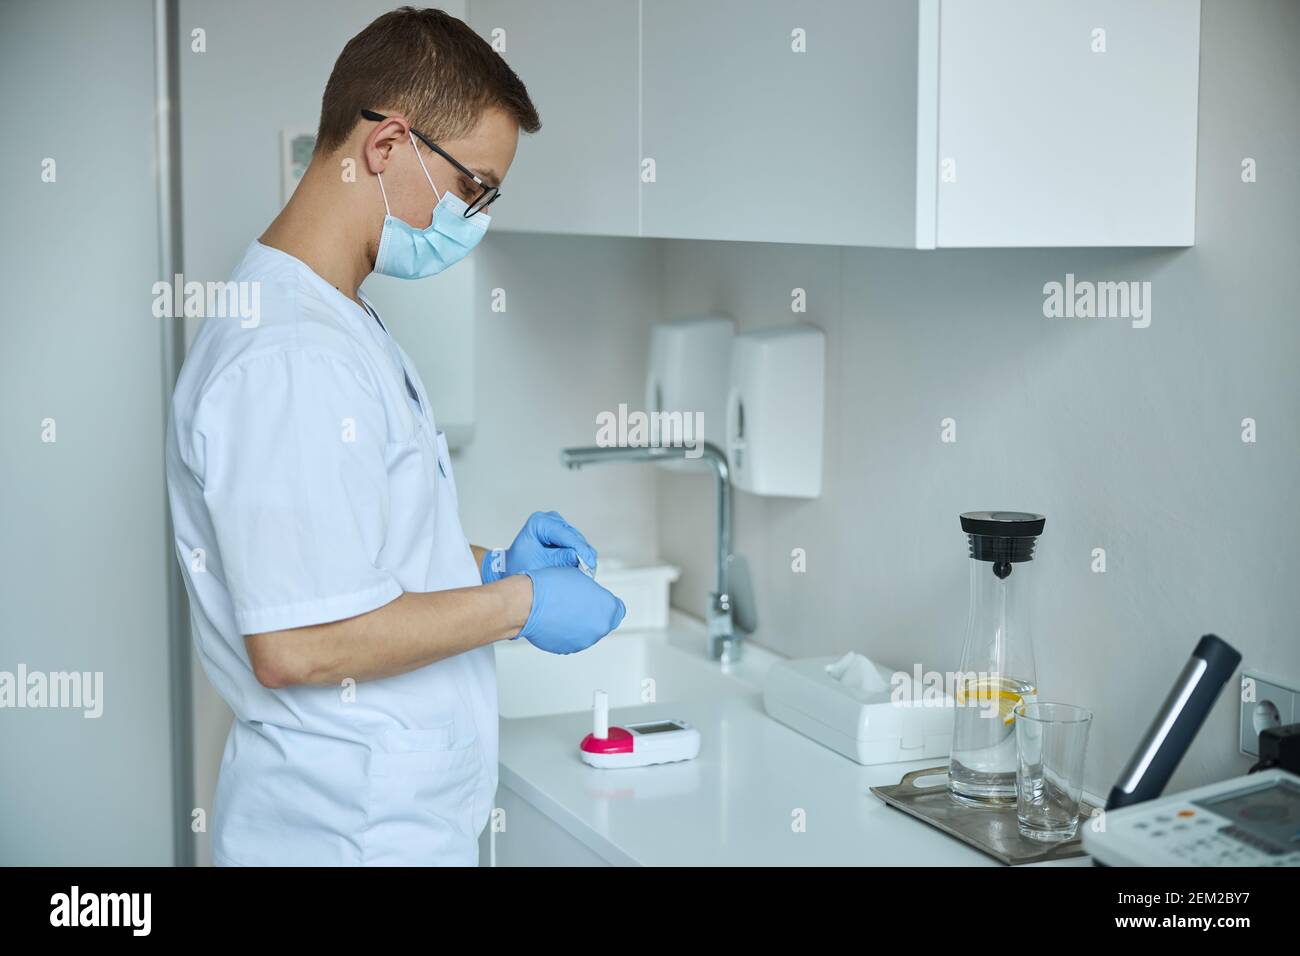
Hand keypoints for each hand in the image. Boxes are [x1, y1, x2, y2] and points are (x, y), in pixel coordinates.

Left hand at [482, 511, 596, 582]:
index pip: (565, 534)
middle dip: (582, 553)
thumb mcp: (540, 565)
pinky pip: (574, 542)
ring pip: (576, 539)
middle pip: (573, 535)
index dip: (580, 549)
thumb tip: (580, 557)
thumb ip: (560, 559)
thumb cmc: (520, 566)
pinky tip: (582, 566)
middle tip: (590, 570)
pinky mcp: (561, 532)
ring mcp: (556, 524)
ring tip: (587, 571)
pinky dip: (578, 554)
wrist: (511, 567)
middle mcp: (549, 519)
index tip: (590, 563)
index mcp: (539, 522)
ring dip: (582, 554)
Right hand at [517, 566, 624, 654]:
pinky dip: (565, 631)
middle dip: (591, 613)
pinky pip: (570, 638)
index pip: (617, 609)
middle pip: (601, 622)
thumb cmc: (550, 587)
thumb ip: (592, 590)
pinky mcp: (566, 648)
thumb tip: (590, 595)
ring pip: (585, 631)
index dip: (606, 603)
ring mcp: (582, 641)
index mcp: (607, 609)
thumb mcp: (580, 576)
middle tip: (575, 602)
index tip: (598, 600)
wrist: (527, 603)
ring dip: (578, 623)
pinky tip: (554, 619)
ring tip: (561, 609)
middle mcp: (598, 629)